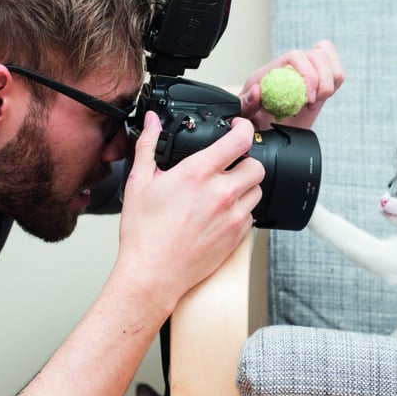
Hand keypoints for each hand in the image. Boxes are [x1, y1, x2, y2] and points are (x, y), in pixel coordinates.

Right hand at [116, 112, 264, 311]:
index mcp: (198, 174)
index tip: (237, 127)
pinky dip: (240, 209)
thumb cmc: (144, 233)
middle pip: (255, 165)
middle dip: (244, 160)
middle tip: (228, 164)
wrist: (153, 274)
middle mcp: (221, 193)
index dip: (243, 127)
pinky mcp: (236, 236)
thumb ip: (148, 146)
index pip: (239, 140)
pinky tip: (220, 212)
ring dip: (245, 185)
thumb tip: (152, 122)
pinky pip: (251, 214)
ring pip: (257, 189)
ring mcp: (232, 216)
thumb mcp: (139, 182)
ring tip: (223, 189)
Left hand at [240, 39, 344, 130]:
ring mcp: (308, 70)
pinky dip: (334, 85)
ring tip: (314, 102)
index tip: (307, 98)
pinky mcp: (320, 80)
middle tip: (312, 103)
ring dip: (329, 83)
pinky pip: (336, 73)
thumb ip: (246, 103)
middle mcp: (292, 65)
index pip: (296, 56)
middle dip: (322, 80)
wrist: (263, 125)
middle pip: (319, 54)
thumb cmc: (252, 116)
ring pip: (329, 59)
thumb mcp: (243, 112)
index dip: (307, 73)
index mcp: (274, 69)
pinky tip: (319, 100)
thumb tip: (257, 91)